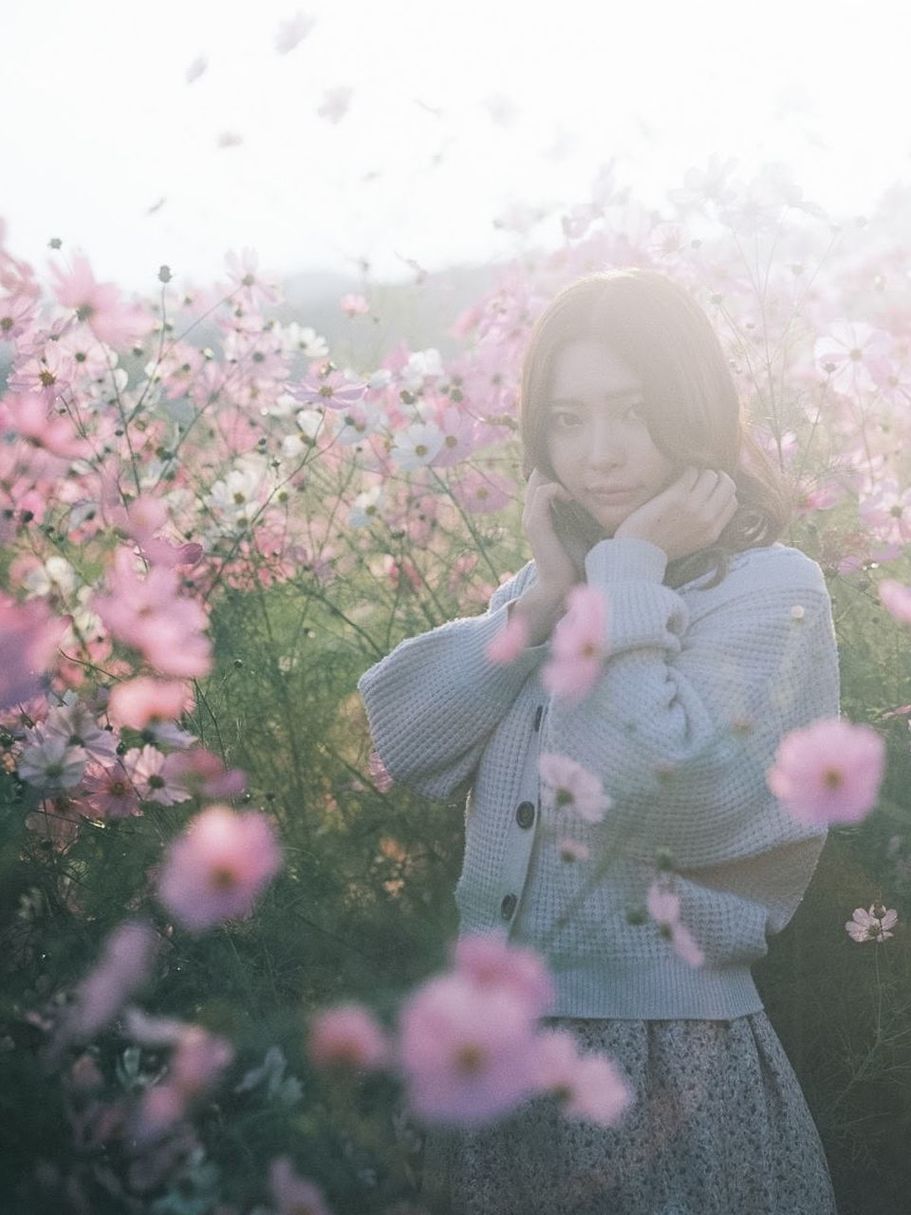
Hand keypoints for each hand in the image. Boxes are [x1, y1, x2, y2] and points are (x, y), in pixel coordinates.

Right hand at [522, 468, 586, 597]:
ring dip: (557, 477)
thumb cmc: (574, 560)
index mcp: (538, 514)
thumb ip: (580, 515)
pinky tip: (572, 498)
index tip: (577, 473)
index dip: (554, 471)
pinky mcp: (535, 524)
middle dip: (554, 469)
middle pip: (536, 476)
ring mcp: (530, 518)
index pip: (540, 480)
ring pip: (537, 481)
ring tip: (575, 484)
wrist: (561, 584)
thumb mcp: (578, 531)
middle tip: (577, 469)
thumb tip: (599, 501)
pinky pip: (543, 493)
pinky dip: (557, 490)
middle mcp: (530, 513)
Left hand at [614, 466, 737, 561]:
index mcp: (713, 532)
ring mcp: (692, 507)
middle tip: (701, 477)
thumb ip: (706, 525)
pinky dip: (685, 470)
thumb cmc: (660, 546)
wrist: (637, 553)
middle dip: (716, 477)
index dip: (724, 490)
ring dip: (699, 471)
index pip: (732, 501)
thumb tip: (713, 502)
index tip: (712, 487)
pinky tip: (675, 475)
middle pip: (727, 484)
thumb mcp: (693, 542)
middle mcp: (707, 519)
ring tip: (686, 477)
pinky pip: (690, 472)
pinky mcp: (676, 497)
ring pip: (709, 475)